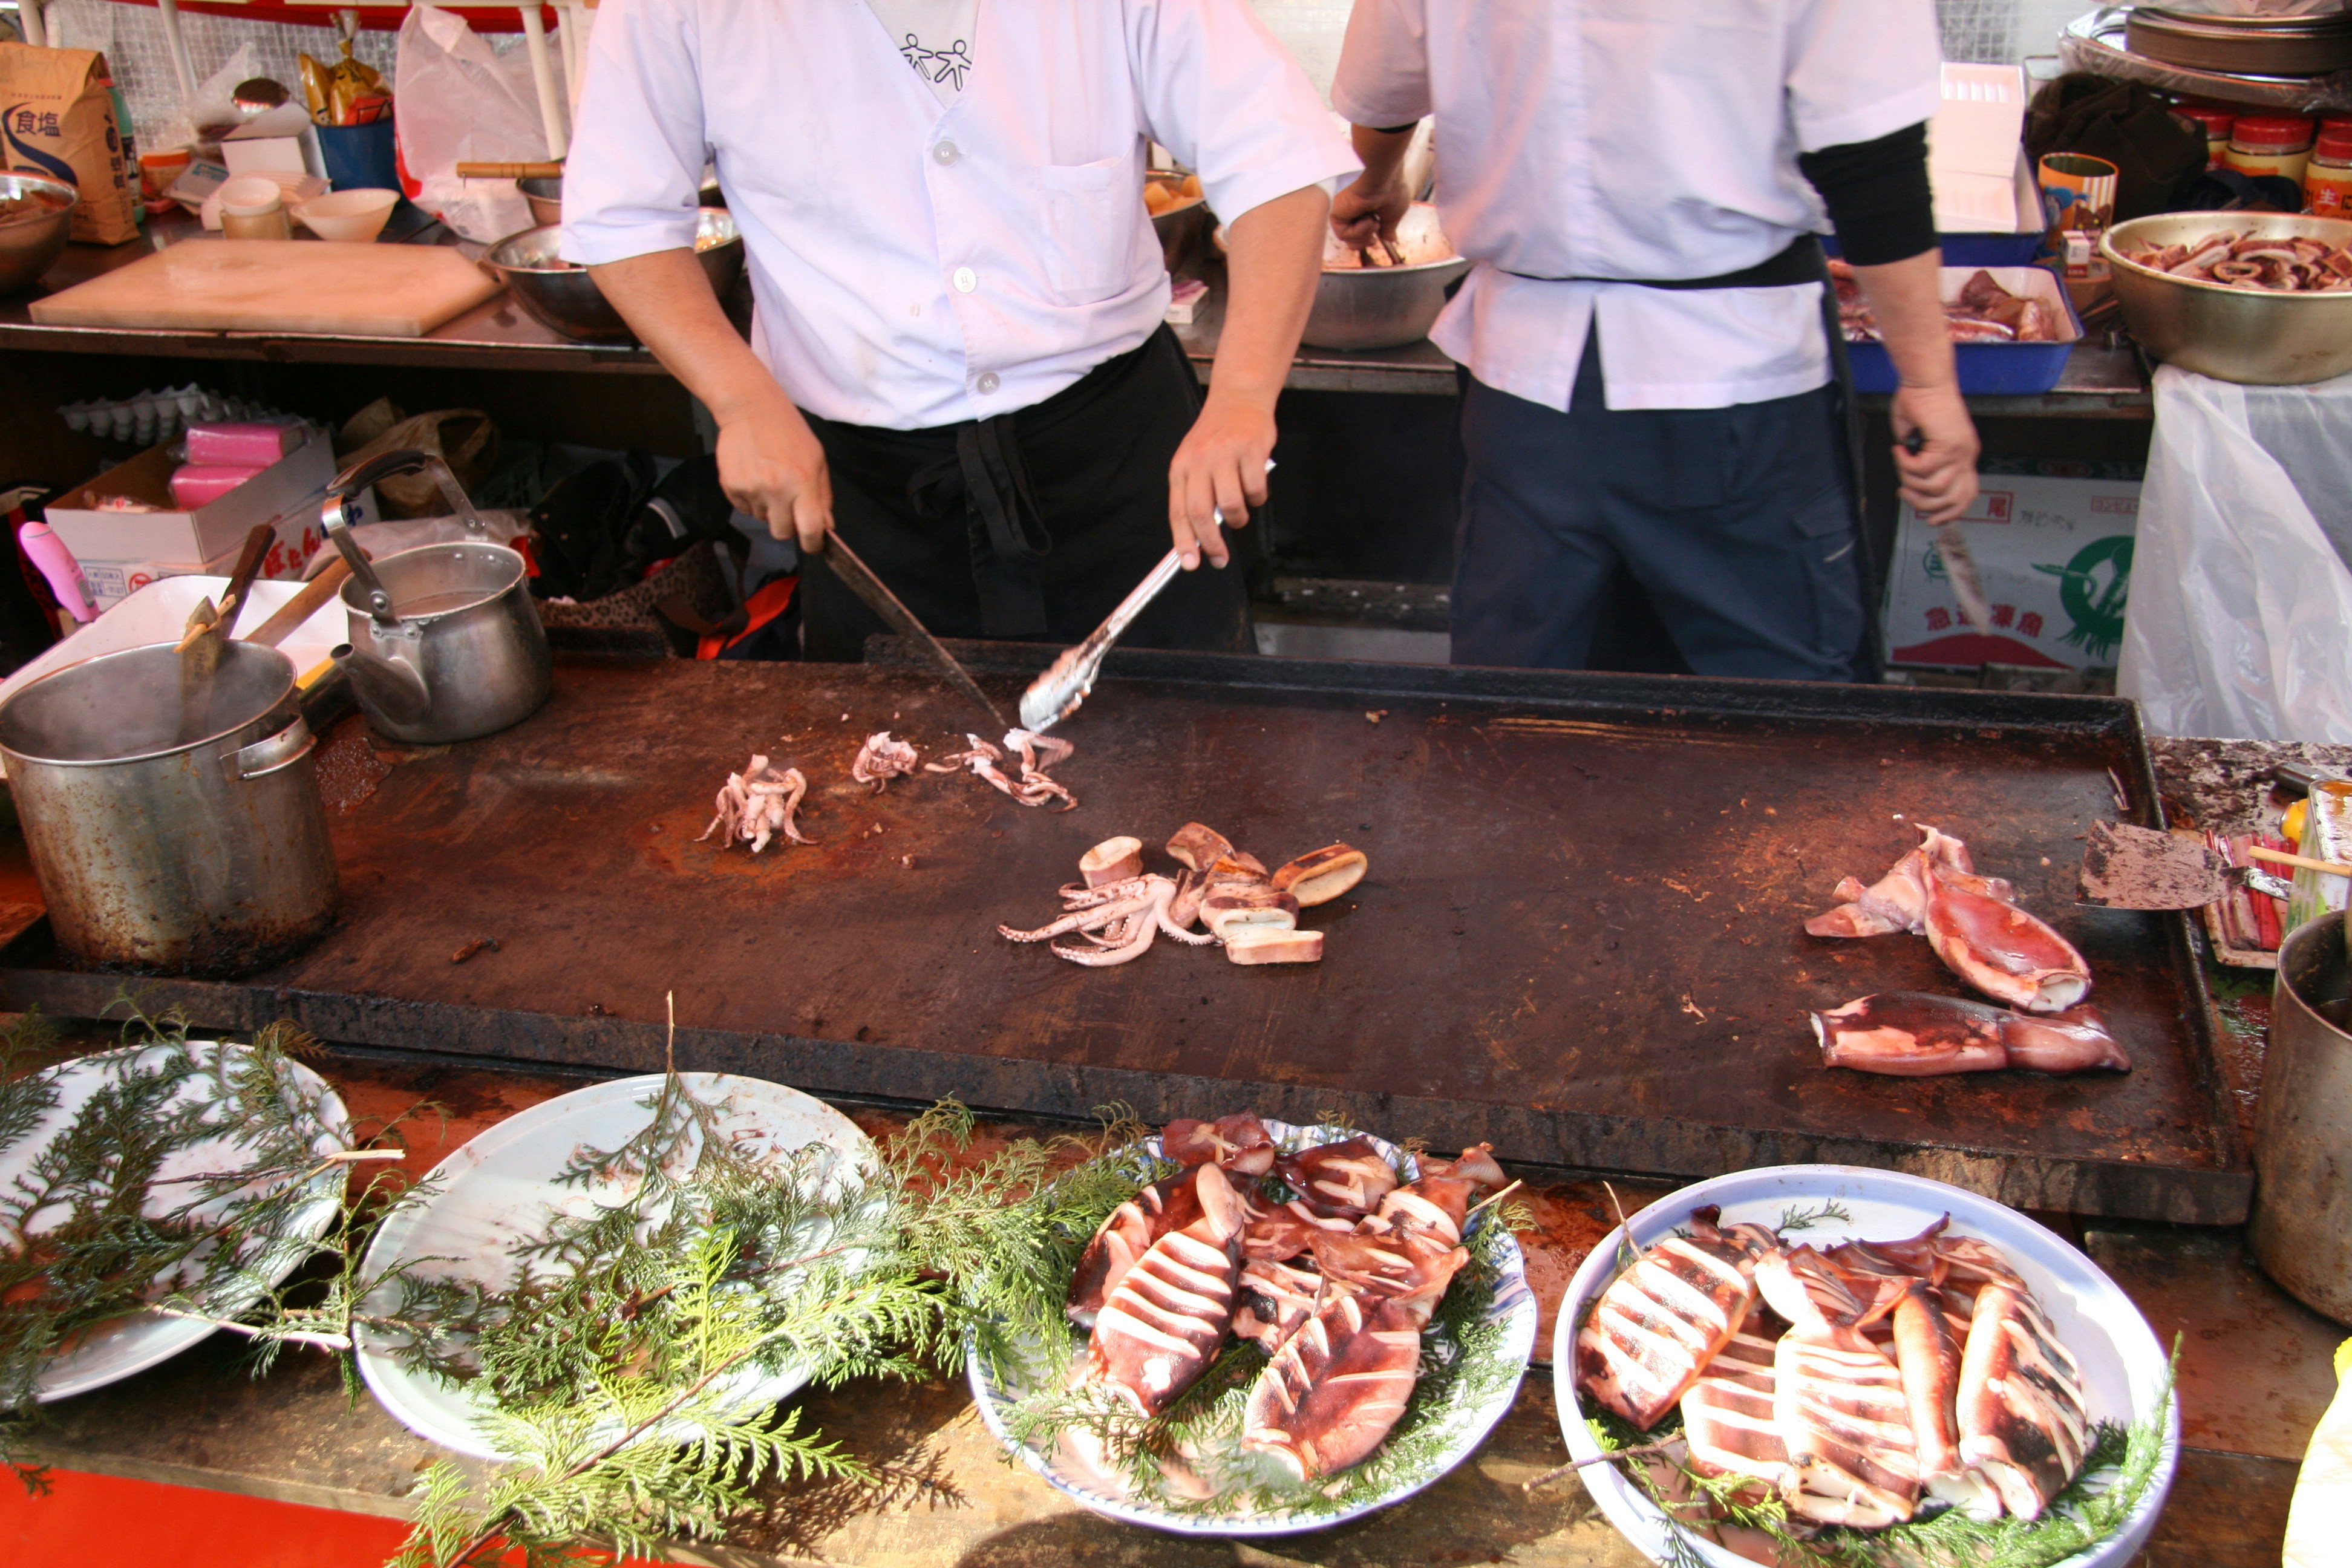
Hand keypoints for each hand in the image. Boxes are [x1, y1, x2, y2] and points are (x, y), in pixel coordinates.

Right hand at [713, 390, 833, 553]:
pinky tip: (754, 475)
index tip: (813, 544)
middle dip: (788, 525)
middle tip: (788, 504)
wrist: (750, 408)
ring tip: (769, 479)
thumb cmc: (788, 431)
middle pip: (783, 533)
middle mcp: (776, 489)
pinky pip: (744, 508)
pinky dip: (750, 499)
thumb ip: (823, 496)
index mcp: (803, 483)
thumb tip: (826, 526)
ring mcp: (751, 489)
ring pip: (762, 520)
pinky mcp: (731, 486)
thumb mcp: (817, 460)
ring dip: (768, 508)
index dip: (813, 543)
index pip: (810, 530)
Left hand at [1167, 389, 1274, 568]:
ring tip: (1240, 513)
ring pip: (1231, 504)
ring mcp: (1225, 455)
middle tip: (1220, 557)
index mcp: (1181, 467)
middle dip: (1211, 542)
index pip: (1178, 511)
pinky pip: (1256, 489)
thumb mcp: (1194, 461)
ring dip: (1239, 518)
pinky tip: (1255, 487)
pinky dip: (1258, 497)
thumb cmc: (1216, 436)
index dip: (1184, 541)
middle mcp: (1199, 461)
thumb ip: (1194, 493)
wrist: (1238, 398)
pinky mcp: (1250, 450)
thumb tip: (1199, 536)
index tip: (1190, 563)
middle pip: (1201, 513)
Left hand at [1331, 171, 1409, 252]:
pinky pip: (1343, 234)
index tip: (1376, 240)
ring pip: (1348, 239)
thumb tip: (1391, 240)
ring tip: (1373, 221)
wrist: (1383, 179)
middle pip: (1350, 239)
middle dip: (1363, 243)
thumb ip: (1389, 228)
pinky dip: (1358, 231)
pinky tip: (1367, 219)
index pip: (1360, 231)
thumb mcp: (1394, 214)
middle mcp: (1353, 209)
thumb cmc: (1392, 191)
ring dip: (1365, 235)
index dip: (1367, 240)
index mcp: (1366, 208)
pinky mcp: (1336, 213)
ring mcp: (1344, 211)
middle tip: (1372, 241)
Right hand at [1890, 380, 1980, 525]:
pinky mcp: (1948, 444)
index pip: (1966, 494)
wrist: (1926, 379)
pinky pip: (1922, 469)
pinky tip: (1899, 448)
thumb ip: (1922, 461)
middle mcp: (1967, 454)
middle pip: (1952, 499)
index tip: (1930, 518)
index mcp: (1965, 453)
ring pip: (1935, 487)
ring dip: (1911, 481)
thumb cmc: (1922, 401)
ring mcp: (1960, 450)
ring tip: (1901, 464)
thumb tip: (1911, 482)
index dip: (1950, 512)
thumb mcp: (1923, 440)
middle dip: (1925, 505)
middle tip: (1905, 493)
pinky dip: (1904, 463)